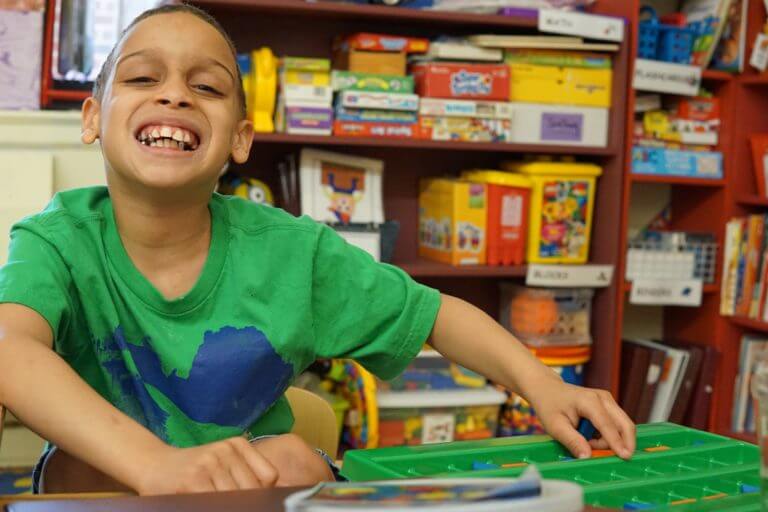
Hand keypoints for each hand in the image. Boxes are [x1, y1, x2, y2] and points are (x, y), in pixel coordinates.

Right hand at [135, 437, 277, 494]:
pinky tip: (206, 502)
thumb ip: (246, 474)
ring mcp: (210, 464)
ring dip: (230, 505)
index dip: (263, 494)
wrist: (152, 464)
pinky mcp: (194, 480)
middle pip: (253, 490)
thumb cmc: (192, 469)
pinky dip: (214, 505)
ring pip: (236, 498)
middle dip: (247, 502)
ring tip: (215, 500)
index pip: (269, 477)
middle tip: (233, 502)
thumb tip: (269, 497)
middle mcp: (226, 450)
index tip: (254, 500)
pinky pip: (216, 503)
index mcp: (238, 444)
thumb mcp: (222, 461)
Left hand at [527, 377, 635, 459]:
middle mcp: (603, 398)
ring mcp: (608, 401)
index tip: (625, 457)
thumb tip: (587, 457)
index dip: (617, 442)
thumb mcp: (555, 427)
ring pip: (621, 427)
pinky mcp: (608, 406)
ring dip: (610, 441)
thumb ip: (572, 441)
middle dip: (623, 443)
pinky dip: (607, 436)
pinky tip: (590, 435)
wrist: (548, 389)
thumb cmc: (549, 406)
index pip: (607, 424)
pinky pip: (616, 426)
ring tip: (586, 440)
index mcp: (589, 401)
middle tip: (613, 456)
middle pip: (625, 424)